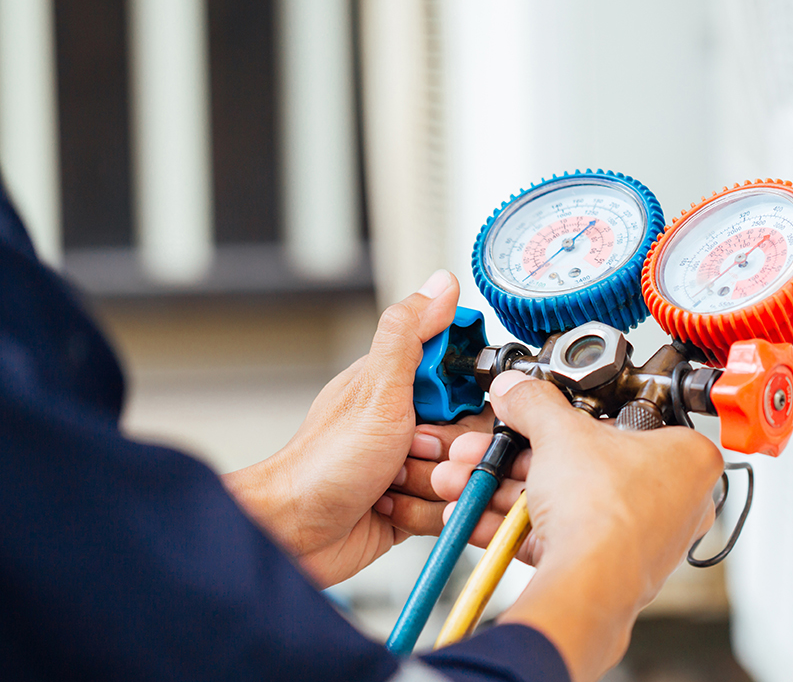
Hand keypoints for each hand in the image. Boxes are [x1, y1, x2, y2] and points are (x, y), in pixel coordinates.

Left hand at [222, 271, 492, 587]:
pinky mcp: (413, 503)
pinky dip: (423, 513)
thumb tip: (440, 285)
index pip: (466, 381)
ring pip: (463, 474)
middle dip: (446, 453)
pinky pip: (449, 509)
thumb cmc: (322, 464)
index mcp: (399, 385)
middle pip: (471, 433)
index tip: (442, 411)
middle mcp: (407, 422)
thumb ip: (409, 334)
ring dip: (431, 486)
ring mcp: (410, 464)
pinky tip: (389, 508)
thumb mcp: (376, 390)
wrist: (293, 534)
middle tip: (409, 453)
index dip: (465, 401)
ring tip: (392, 484)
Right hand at [434, 371, 721, 681]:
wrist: (589, 584)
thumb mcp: (560, 432)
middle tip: (489, 446)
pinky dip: (512, 524)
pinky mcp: (603, 567)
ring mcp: (637, 538)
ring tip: (467, 477)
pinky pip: (554, 535)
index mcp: (685, 457)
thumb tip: (517, 389)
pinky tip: (476, 513)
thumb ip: (533, 403)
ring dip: (503, 488)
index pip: (623, 421)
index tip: (536, 411)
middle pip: (581, 463)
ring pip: (561, 501)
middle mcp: (672, 501)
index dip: (571, 413)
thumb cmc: (607, 513)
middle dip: (517, 455)